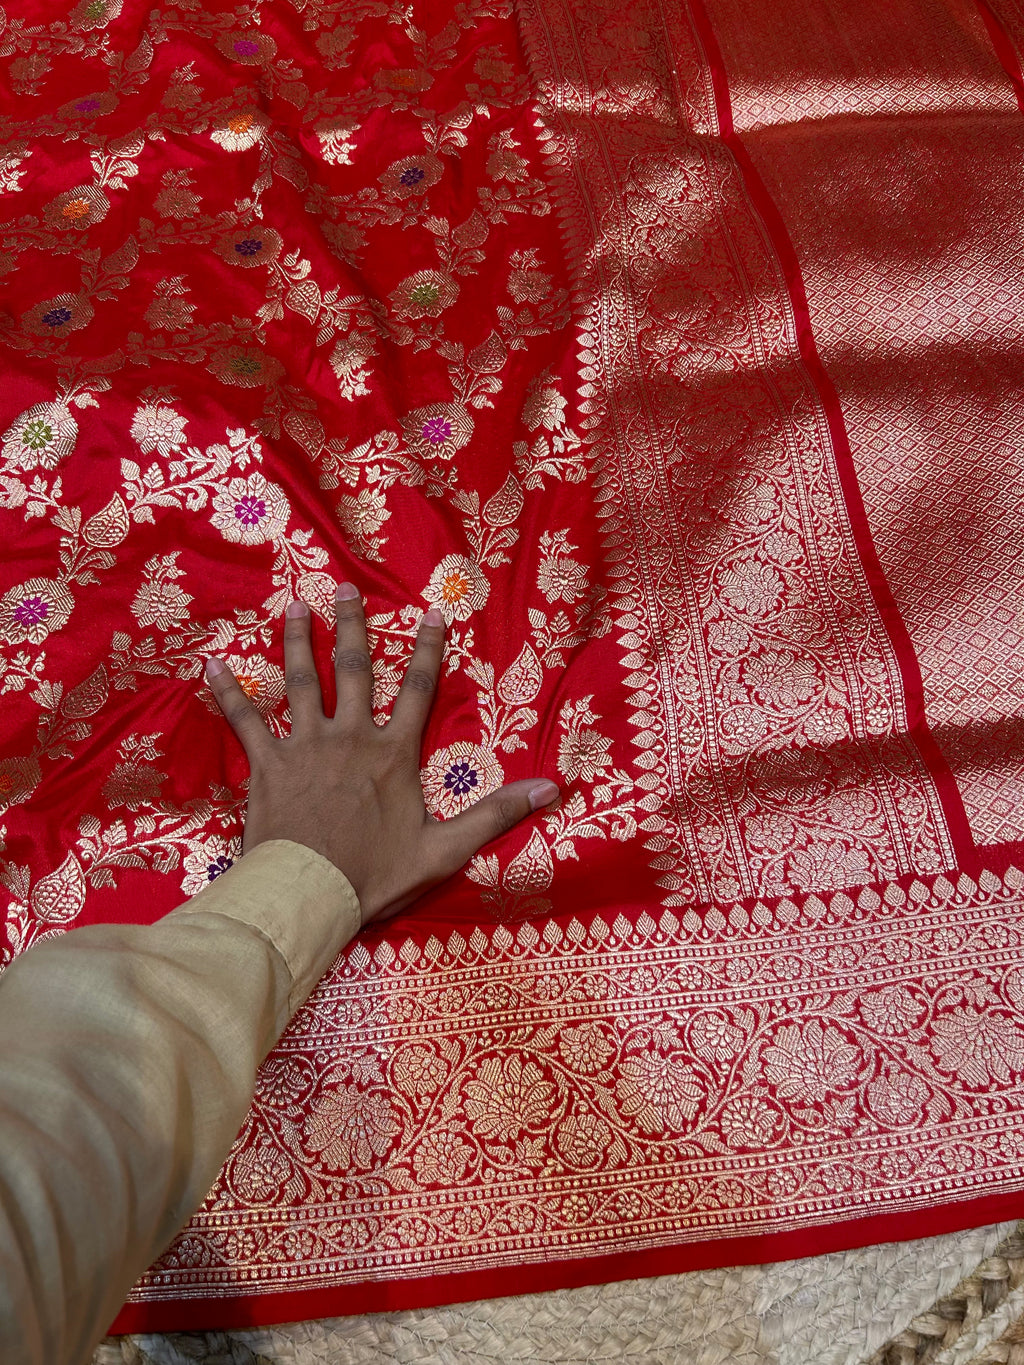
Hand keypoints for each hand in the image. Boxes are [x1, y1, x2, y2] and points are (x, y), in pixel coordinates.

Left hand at [204, 582, 559, 926]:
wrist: (310, 894)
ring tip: (296, 606)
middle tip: (345, 588)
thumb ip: (495, 814)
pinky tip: (213, 663)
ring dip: (298, 641)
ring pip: (301, 681)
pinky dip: (229, 691)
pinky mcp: (267, 764)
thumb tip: (551, 789)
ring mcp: (305, 746)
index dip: (429, 651)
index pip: (419, 690)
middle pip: (355, 670)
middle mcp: (350, 737)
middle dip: (353, 626)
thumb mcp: (445, 848)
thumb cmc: (376, 874)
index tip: (434, 613)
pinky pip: (244, 720)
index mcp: (393, 754)